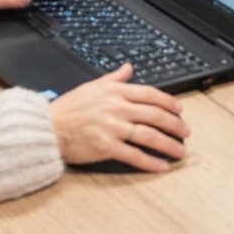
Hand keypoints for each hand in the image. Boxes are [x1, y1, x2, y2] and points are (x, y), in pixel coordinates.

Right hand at [49, 64, 188, 172]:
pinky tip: (161, 166)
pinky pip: (134, 155)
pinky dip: (150, 162)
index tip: (180, 110)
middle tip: (185, 132)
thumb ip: (114, 77)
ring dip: (168, 144)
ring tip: (179, 151)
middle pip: (154, 115)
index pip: (150, 94)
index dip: (168, 102)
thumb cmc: (68, 109)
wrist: (47, 127)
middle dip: (174, 124)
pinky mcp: (106, 146)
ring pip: (148, 135)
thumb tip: (128, 67)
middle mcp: (116, 108)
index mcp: (114, 91)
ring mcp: (112, 127)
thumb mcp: (92, 86)